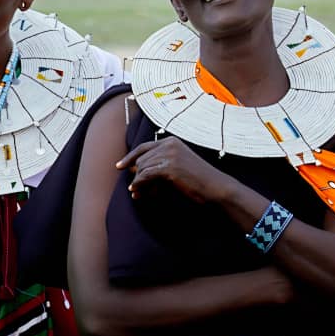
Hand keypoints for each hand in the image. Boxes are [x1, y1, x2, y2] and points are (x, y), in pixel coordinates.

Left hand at [116, 136, 231, 203]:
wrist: (215, 187)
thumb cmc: (197, 180)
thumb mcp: (177, 166)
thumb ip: (158, 165)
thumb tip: (134, 172)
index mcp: (171, 141)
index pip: (143, 147)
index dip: (129, 157)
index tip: (119, 166)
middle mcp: (169, 145)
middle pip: (141, 160)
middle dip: (136, 176)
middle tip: (135, 191)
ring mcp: (169, 155)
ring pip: (142, 169)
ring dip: (138, 183)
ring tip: (138, 194)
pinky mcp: (169, 168)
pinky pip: (146, 176)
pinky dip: (139, 185)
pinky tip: (138, 192)